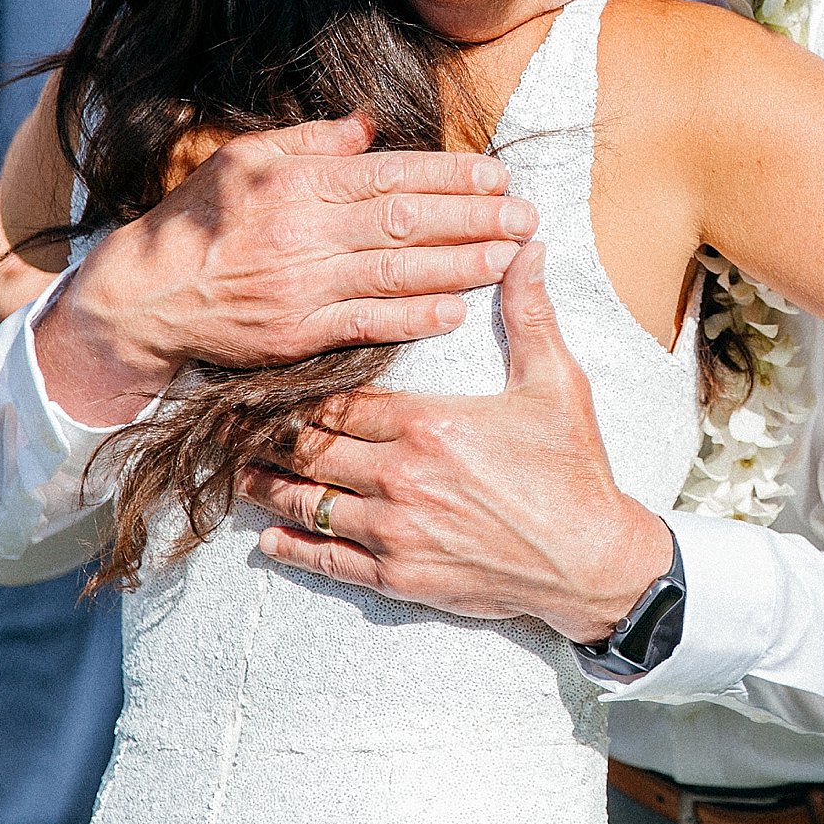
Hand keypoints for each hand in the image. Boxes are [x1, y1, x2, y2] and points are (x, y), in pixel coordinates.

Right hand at [35, 116, 534, 426]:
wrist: (144, 297)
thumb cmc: (199, 221)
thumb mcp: (246, 159)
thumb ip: (311, 141)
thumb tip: (368, 123)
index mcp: (297, 181)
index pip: (390, 175)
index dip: (449, 175)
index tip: (497, 175)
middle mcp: (303, 229)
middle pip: (404, 221)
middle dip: (473, 217)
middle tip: (526, 215)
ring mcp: (301, 283)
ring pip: (396, 271)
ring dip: (459, 264)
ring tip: (509, 255)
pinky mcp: (297, 332)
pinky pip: (367, 322)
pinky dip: (414, 317)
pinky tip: (456, 309)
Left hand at [239, 242, 675, 644]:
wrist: (592, 560)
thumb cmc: (573, 468)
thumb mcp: (557, 383)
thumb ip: (530, 314)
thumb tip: (528, 248)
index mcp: (429, 423)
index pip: (341, 399)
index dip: (301, 389)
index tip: (269, 380)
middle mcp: (400, 475)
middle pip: (311, 447)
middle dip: (270, 434)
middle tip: (232, 423)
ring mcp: (395, 530)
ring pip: (307, 502)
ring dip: (267, 487)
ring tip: (241, 473)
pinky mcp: (399, 576)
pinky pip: (329, 559)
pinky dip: (292, 547)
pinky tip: (268, 539)